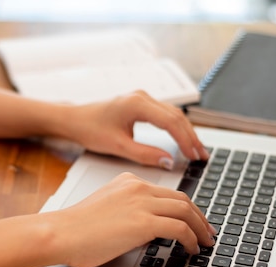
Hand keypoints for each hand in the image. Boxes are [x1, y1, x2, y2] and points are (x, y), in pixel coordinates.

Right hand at [44, 172, 216, 266]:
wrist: (61, 232)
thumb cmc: (75, 228)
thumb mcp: (106, 208)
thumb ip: (128, 209)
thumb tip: (148, 227)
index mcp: (128, 181)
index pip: (167, 192)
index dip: (186, 207)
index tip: (194, 220)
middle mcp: (137, 187)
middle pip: (182, 198)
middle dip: (199, 217)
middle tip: (207, 231)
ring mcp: (141, 203)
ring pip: (185, 210)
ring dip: (200, 228)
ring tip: (205, 242)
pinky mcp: (143, 222)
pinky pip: (179, 228)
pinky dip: (191, 239)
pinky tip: (192, 249)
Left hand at [66, 91, 209, 168]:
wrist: (74, 119)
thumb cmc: (89, 129)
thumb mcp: (117, 146)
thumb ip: (144, 154)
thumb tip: (168, 162)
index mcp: (136, 104)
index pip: (170, 122)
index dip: (185, 140)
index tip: (194, 156)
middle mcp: (142, 97)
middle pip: (176, 117)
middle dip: (191, 137)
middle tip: (201, 156)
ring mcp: (142, 99)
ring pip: (173, 115)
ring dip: (186, 132)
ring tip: (196, 151)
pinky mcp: (141, 104)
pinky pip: (165, 115)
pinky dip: (176, 128)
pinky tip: (182, 140)